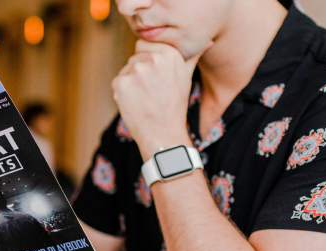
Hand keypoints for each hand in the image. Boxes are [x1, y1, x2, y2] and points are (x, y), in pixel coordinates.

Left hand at [112, 40, 210, 157]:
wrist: (163, 133)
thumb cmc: (175, 105)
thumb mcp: (187, 77)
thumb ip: (193, 56)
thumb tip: (207, 42)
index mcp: (170, 53)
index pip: (144, 44)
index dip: (148, 61)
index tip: (156, 77)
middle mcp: (153, 58)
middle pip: (134, 57)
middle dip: (140, 72)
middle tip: (152, 91)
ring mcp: (136, 70)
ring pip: (126, 69)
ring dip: (131, 82)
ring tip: (145, 97)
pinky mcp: (121, 83)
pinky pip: (118, 81)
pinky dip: (122, 92)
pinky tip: (135, 103)